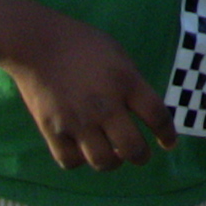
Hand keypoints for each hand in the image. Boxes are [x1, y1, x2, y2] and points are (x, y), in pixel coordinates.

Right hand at [0, 15, 176, 169]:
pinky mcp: (52, 130)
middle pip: (133, 148)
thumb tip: (143, 111)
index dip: (167, 134)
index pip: (158, 117)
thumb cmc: (82, 44)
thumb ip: (133, 83)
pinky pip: (71, 161)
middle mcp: (105, 106)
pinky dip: (80, 160)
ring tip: (113, 155)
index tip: (168, 143)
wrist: (36, 43)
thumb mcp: (119, 55)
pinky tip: (83, 151)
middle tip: (140, 154)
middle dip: (142, 156)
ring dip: (113, 162)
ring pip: (103, 161)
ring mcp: (77, 121)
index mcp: (126, 83)